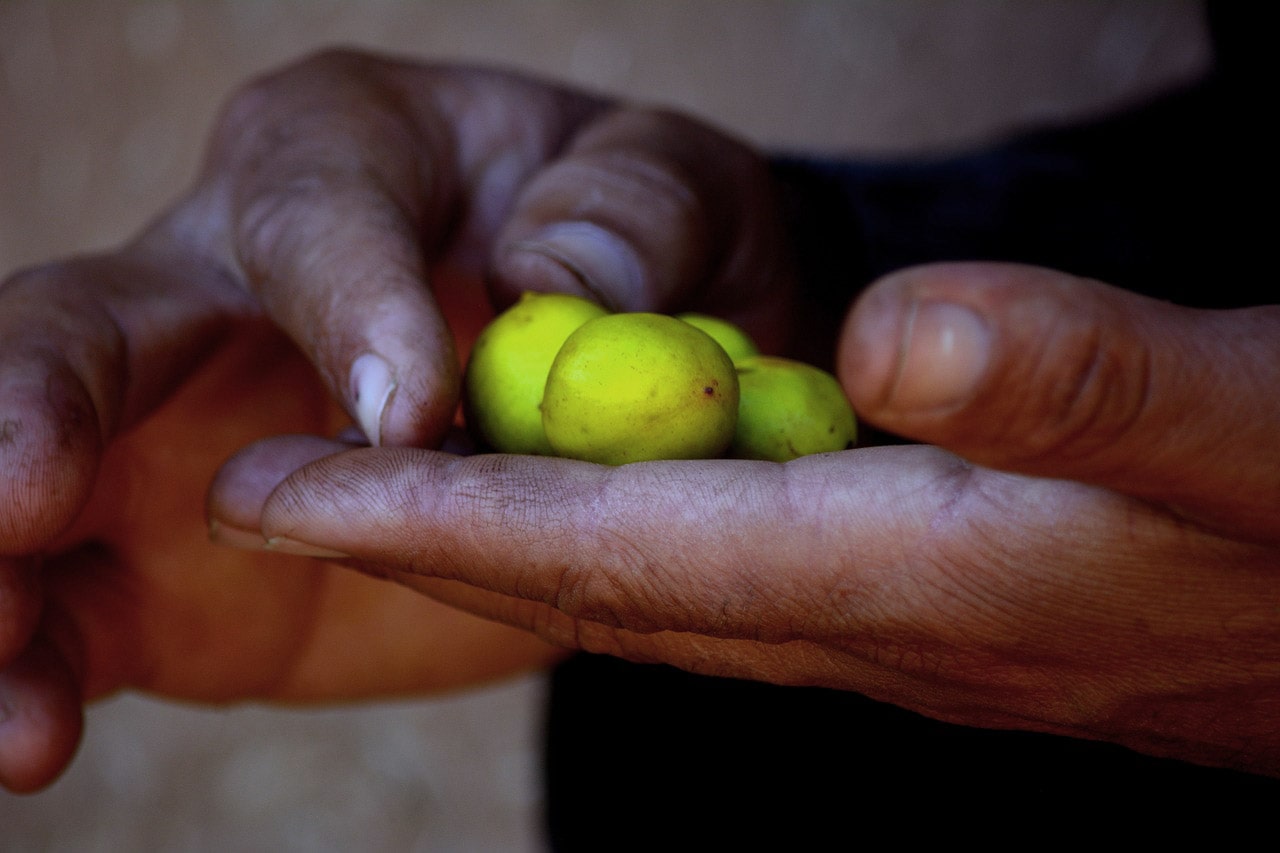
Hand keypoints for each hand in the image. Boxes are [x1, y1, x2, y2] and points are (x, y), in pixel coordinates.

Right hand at [0, 49, 791, 790]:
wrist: (625, 385)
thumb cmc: (646, 250)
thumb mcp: (677, 192)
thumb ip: (633, 211)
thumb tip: (556, 285)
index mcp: (343, 157)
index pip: (312, 213)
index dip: (346, 304)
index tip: (403, 418)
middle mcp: (221, 281)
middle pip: (84, 328)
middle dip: (33, 405)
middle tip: (22, 496)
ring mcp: (181, 434)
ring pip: (41, 480)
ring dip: (6, 575)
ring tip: (16, 700)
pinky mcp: (182, 565)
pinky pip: (83, 612)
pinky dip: (45, 668)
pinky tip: (35, 734)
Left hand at [223, 262, 1279, 775]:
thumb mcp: (1253, 429)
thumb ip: (1078, 387)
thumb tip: (895, 335)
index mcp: (915, 579)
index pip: (619, 551)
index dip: (440, 517)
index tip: (278, 484)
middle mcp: (871, 624)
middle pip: (595, 585)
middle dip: (424, 538)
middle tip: (276, 487)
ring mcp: (890, 629)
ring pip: (648, 587)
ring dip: (508, 542)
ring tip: (391, 489)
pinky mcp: (925, 607)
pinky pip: (723, 580)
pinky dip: (624, 542)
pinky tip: (593, 504)